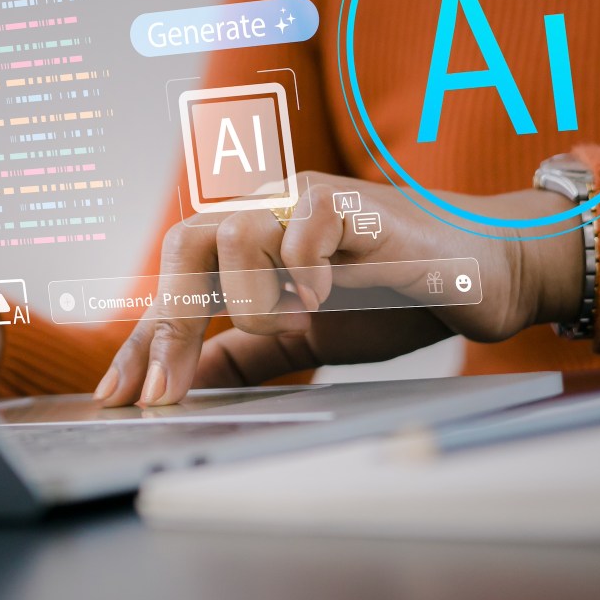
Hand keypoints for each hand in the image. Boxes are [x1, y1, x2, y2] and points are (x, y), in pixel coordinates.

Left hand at [94, 173, 583, 406]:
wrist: (483, 272)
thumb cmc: (394, 293)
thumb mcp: (304, 336)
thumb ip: (245, 353)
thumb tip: (185, 380)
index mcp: (250, 245)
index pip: (177, 287)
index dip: (142, 342)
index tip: (116, 398)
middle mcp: (267, 213)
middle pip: (183, 244)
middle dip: (169, 325)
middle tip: (166, 391)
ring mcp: (306, 202)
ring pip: (229, 231)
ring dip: (247, 296)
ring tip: (289, 322)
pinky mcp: (354, 202)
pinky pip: (303, 223)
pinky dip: (304, 266)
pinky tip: (325, 294)